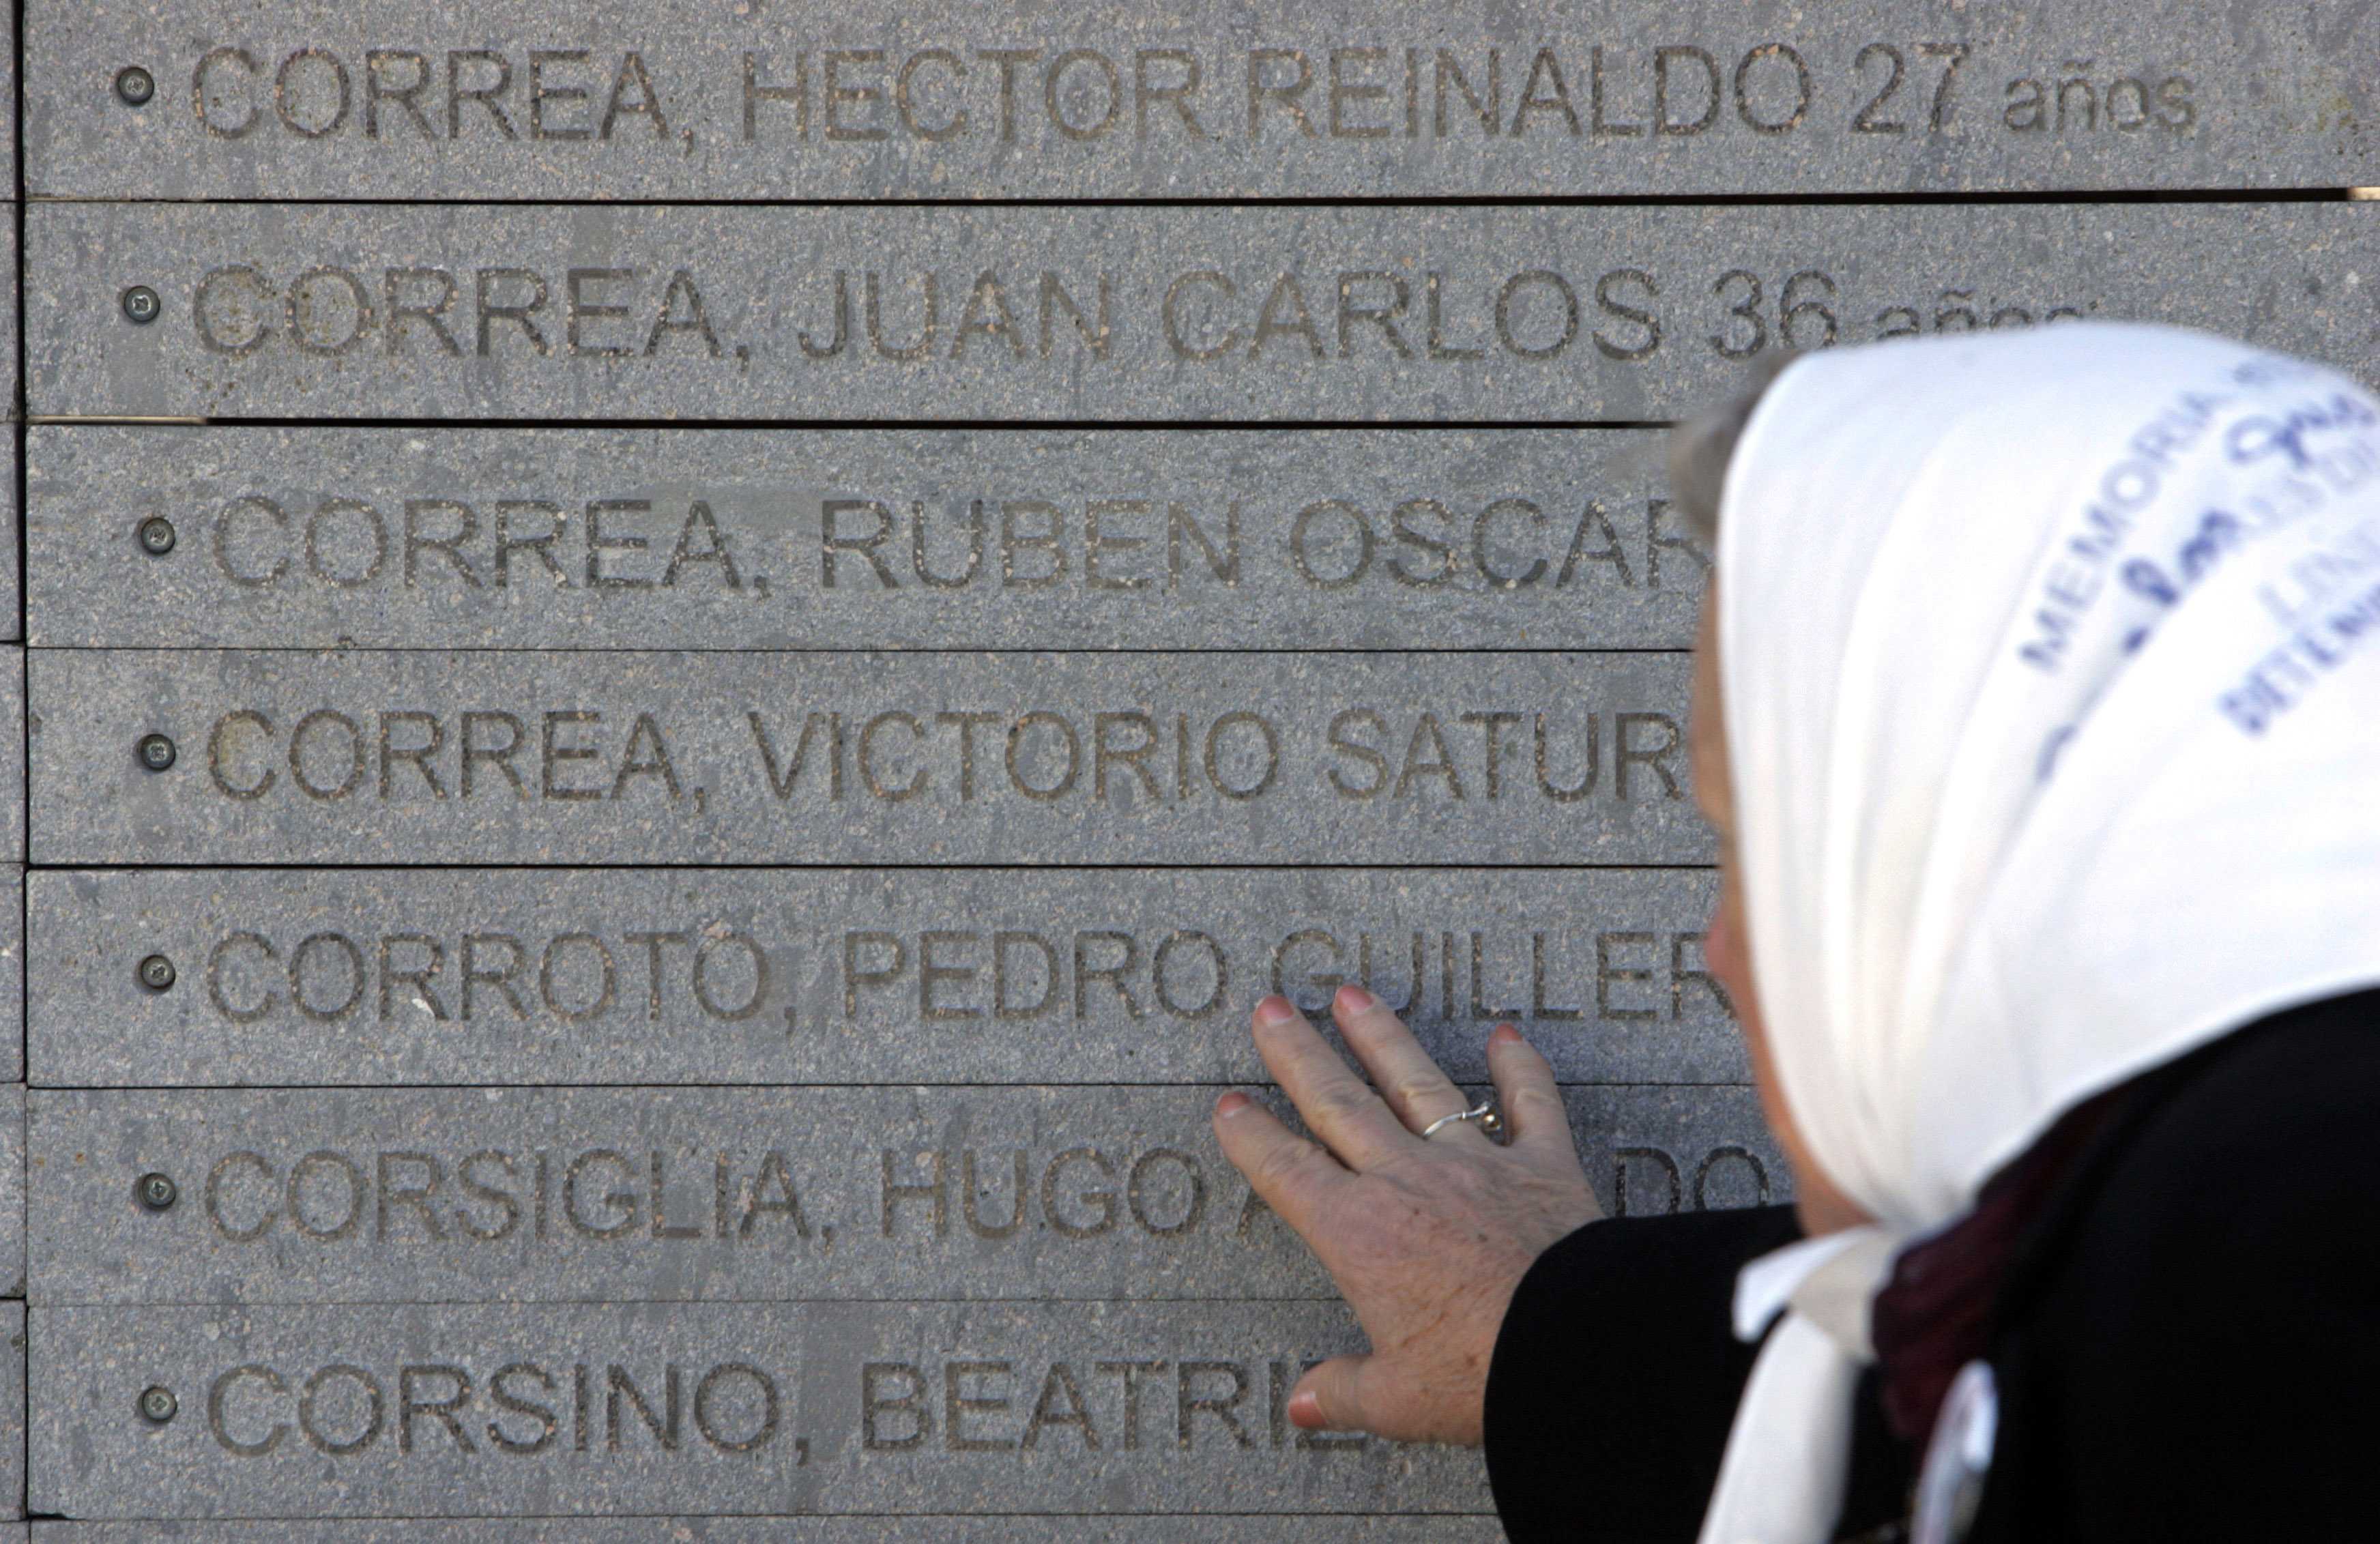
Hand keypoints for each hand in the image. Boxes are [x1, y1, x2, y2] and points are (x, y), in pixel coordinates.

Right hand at [1212, 985, 1602, 1444]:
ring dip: (1382, 1038)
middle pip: (1339, 1105)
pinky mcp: (1543, 1164)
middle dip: (1299, 1054)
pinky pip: (1531, 1104)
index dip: (1252, 1138)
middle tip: (1271, 1008)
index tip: (1227, 1105)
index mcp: (1359, 1236)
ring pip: (1416, 1086)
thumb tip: (1303, 1404)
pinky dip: (1520, 1068)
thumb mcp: (1397, 1399)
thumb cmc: (1479, 1377)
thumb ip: (1345, 1390)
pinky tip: (1505, 1035)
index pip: (1288, 1173)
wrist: (1574, 1349)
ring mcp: (1475, 1165)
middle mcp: (1407, 1183)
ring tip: (1352, 995)